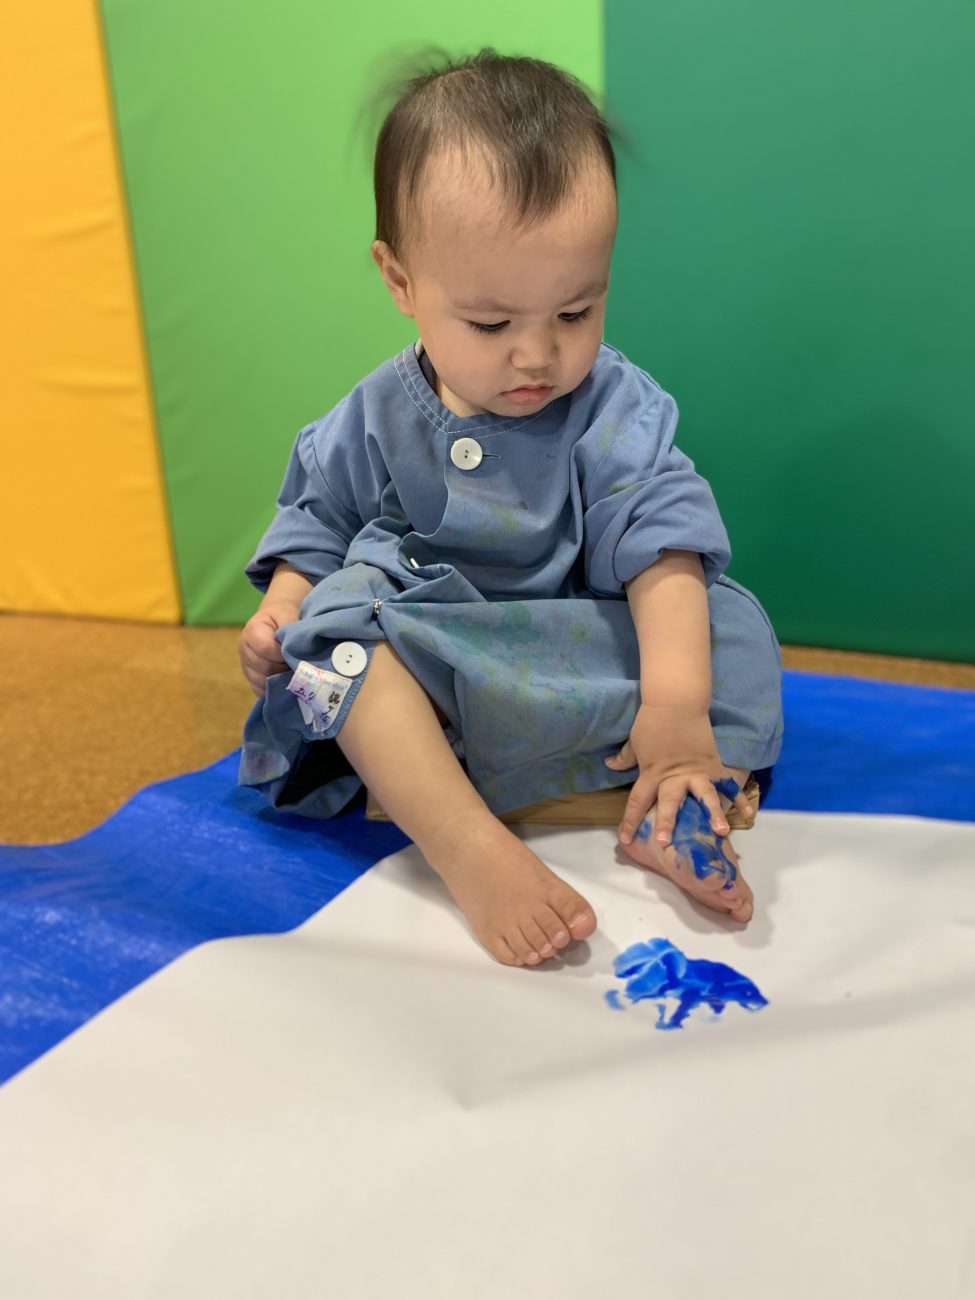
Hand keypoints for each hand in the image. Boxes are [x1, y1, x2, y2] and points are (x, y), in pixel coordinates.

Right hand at [238, 600, 299, 696]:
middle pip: (265, 668)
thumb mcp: (287, 614)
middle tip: (298, 664)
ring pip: (263, 682)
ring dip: (281, 680)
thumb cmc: (282, 616)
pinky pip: (260, 691)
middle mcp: (244, 649)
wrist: (274, 619)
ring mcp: (245, 665)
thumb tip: (295, 648)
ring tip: (292, 670)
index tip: (295, 652)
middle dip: (285, 668)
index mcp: (252, 631)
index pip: (266, 649)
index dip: (283, 654)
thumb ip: (290, 629)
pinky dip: (275, 689)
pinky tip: (285, 680)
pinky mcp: (250, 678)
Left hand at [603, 703, 753, 845]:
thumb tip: (610, 764)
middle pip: (670, 803)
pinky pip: (727, 783)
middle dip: (667, 823)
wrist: (676, 702)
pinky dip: (739, 797)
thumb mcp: (635, 741)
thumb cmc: (652, 721)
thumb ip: (625, 757)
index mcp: (652, 773)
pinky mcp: (713, 763)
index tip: (625, 839)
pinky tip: (749, 813)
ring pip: (704, 796)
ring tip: (720, 832)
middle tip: (665, 843)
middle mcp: (674, 776)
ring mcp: (697, 771)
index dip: (630, 820)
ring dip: (712, 814)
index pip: (638, 801)